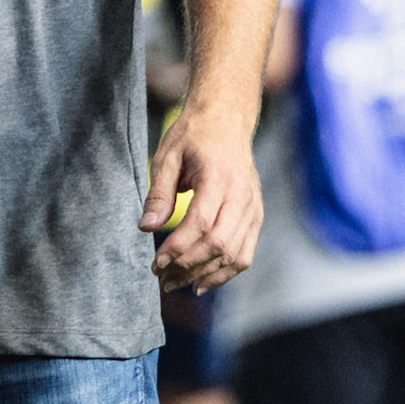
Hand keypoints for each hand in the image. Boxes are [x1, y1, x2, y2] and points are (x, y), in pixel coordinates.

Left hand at [141, 104, 261, 295]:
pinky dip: (225, 273)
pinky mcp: (257, 216)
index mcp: (219, 178)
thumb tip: (147, 226)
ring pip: (234, 254)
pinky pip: (245, 253)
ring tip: (176, 283)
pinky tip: (201, 283)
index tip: (156, 262)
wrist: (226, 119)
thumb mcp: (167, 157)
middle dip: (187, 267)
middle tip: (161, 278)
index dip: (178, 248)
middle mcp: (242, 195)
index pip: (201, 223)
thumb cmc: (193, 136)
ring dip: (204, 275)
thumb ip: (159, 193)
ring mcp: (254, 207)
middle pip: (218, 244)